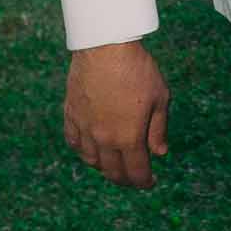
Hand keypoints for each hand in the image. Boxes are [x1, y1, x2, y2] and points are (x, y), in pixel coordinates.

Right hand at [63, 41, 170, 189]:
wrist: (105, 47)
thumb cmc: (137, 70)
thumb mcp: (159, 98)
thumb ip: (158, 129)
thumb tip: (159, 153)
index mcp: (128, 137)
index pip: (136, 172)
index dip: (144, 182)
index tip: (150, 182)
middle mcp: (103, 139)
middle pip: (113, 171)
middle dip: (126, 179)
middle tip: (134, 178)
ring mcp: (84, 128)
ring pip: (91, 161)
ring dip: (104, 168)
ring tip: (114, 165)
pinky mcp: (71, 115)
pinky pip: (74, 143)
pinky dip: (84, 152)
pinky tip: (91, 150)